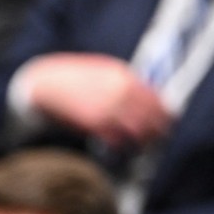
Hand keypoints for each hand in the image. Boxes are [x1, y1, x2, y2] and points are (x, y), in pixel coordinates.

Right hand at [22, 53, 172, 148]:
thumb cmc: (73, 76)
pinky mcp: (95, 124)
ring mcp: (108, 108)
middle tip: (160, 136)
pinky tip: (122, 145)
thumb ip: (126, 81)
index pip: (156, 97)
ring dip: (143, 139)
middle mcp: (120, 92)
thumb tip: (145, 93)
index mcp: (124, 76)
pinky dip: (122, 144)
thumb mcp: (104, 69)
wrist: (45, 84)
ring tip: (143, 143)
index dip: (165, 112)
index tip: (167, 119)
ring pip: (138, 130)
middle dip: (158, 129)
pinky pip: (117, 139)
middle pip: (152, 116)